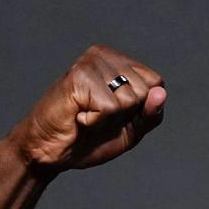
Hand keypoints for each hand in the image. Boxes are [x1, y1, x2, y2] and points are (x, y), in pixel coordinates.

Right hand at [9, 44, 166, 175]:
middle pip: (145, 91)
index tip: (113, 116)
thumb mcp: (129, 131)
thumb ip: (150, 114)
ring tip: (85, 116)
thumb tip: (160, 94)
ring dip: (108, 120)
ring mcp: (91, 62)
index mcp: (119, 62)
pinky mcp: (79, 76)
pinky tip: (78, 117)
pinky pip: (110, 107)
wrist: (48, 153)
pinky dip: (95, 122)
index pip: (156, 84)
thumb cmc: (86, 139)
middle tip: (96, 117)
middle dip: (124, 115)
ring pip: (129, 99)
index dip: (140, 110)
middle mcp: (105, 55)